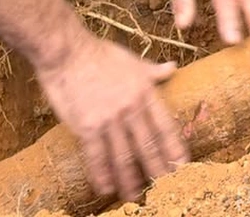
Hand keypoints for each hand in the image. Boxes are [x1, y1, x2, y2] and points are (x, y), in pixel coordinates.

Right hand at [34, 34, 188, 200]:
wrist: (67, 51)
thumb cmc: (99, 53)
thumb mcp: (132, 59)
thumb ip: (153, 71)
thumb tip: (172, 68)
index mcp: (145, 93)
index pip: (165, 126)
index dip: (175, 148)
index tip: (182, 166)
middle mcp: (131, 108)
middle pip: (148, 146)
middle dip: (157, 171)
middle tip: (165, 191)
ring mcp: (110, 119)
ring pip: (124, 156)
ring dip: (130, 179)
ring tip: (135, 197)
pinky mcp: (87, 126)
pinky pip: (97, 155)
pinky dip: (102, 173)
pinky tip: (106, 188)